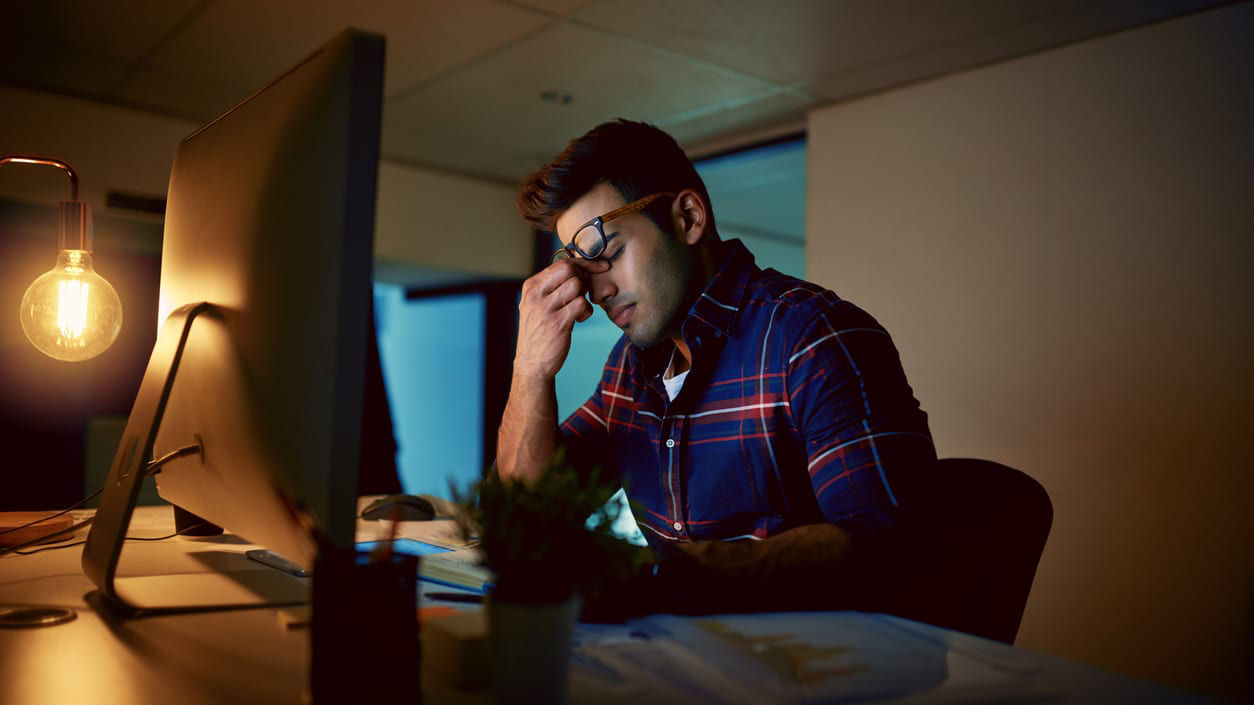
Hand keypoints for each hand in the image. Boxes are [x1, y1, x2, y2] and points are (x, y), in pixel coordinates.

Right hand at [514, 258, 609, 379]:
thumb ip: (553, 287)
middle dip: (583, 280)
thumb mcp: (538, 304)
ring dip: (584, 297)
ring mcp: (545, 308)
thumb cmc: (540, 331)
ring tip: (578, 310)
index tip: (601, 267)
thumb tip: (582, 271)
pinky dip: (586, 311)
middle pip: (569, 269)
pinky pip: (581, 304)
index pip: (561, 263)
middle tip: (582, 295)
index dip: (584, 264)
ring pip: (577, 285)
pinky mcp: (557, 323)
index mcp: (531, 286)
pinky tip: (579, 320)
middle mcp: (535, 294)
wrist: (532, 363)